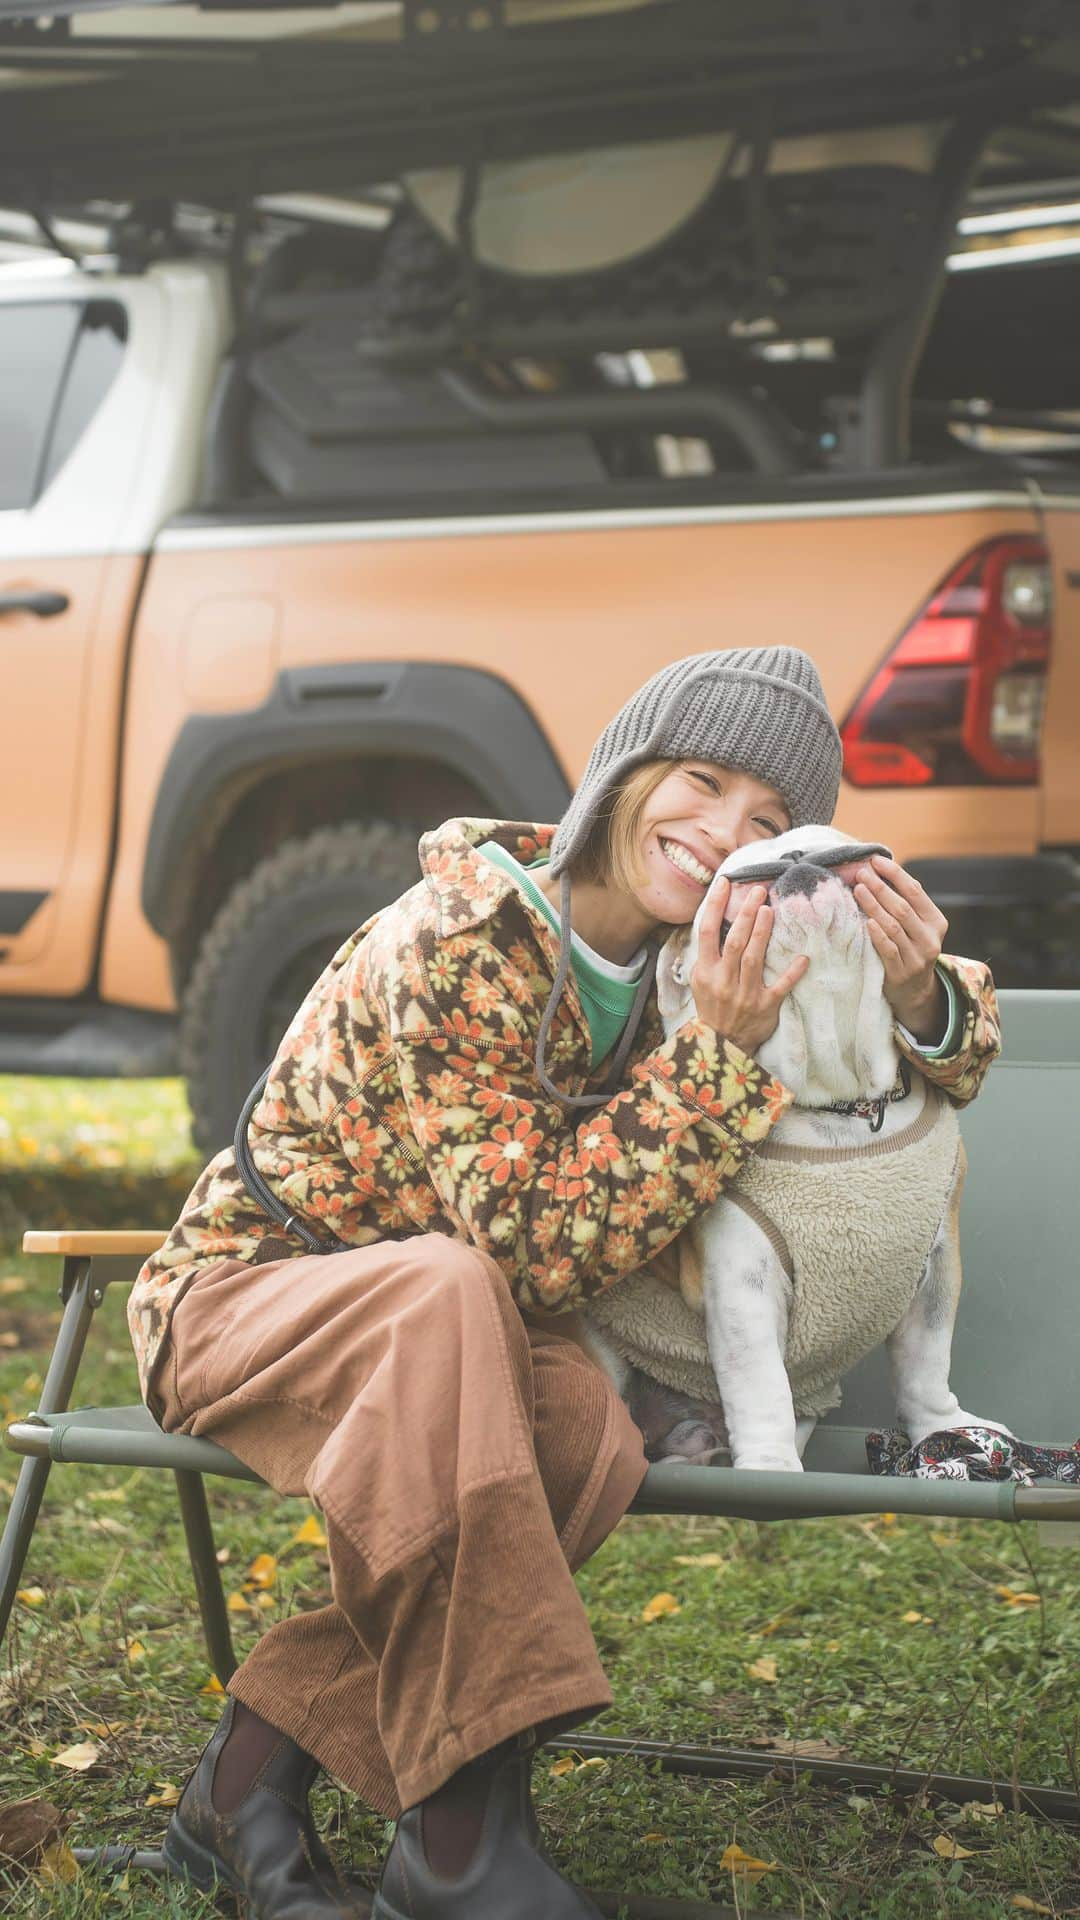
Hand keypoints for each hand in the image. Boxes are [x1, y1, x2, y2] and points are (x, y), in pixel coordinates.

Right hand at [691, 878, 807, 1055]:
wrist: (720, 1044)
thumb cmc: (711, 1005)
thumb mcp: (701, 979)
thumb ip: (710, 954)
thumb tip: (720, 920)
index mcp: (705, 971)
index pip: (707, 931)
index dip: (716, 905)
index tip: (725, 883)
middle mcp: (723, 980)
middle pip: (735, 941)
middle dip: (746, 914)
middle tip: (758, 891)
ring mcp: (744, 994)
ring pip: (753, 958)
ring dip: (762, 933)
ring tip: (769, 909)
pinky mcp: (764, 1007)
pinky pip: (780, 987)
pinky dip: (792, 973)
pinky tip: (803, 958)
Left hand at [854, 855, 947, 1040]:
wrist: (915, 991)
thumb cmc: (910, 948)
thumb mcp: (916, 927)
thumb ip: (905, 903)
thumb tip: (878, 870)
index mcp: (936, 921)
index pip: (915, 891)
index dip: (895, 874)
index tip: (875, 860)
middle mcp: (930, 938)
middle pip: (903, 907)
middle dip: (880, 887)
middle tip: (862, 873)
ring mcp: (917, 957)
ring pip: (894, 926)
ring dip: (874, 905)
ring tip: (858, 889)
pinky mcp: (902, 972)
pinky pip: (888, 949)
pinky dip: (877, 934)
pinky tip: (866, 921)